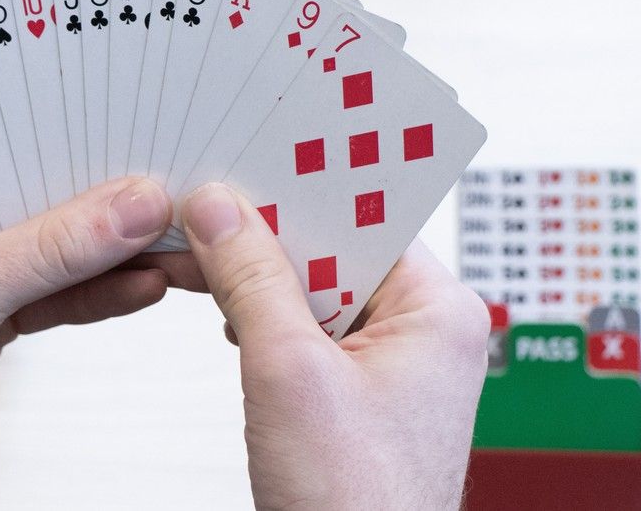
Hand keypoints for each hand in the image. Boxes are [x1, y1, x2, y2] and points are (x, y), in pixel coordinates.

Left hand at [0, 133, 191, 509]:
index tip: (141, 122)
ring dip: (115, 246)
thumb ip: (51, 249)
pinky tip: (146, 281)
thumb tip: (133, 204)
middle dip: (109, 190)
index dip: (76, 125)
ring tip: (181, 239)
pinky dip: (97, 289)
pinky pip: (54, 289)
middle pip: (42, 184)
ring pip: (56, 240)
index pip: (7, 129)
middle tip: (178, 183)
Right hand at [181, 184, 489, 510]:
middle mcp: (422, 329)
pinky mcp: (356, 389)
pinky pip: (307, 328)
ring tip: (202, 257)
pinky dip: (263, 318)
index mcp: (438, 311)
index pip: (361, 214)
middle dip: (264, 235)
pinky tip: (228, 315)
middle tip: (202, 210)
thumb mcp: (288, 373)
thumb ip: (251, 279)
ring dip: (257, 278)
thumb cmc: (356, 507)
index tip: (238, 164)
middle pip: (333, 247)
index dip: (295, 188)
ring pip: (313, 288)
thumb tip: (218, 208)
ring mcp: (389, 362)